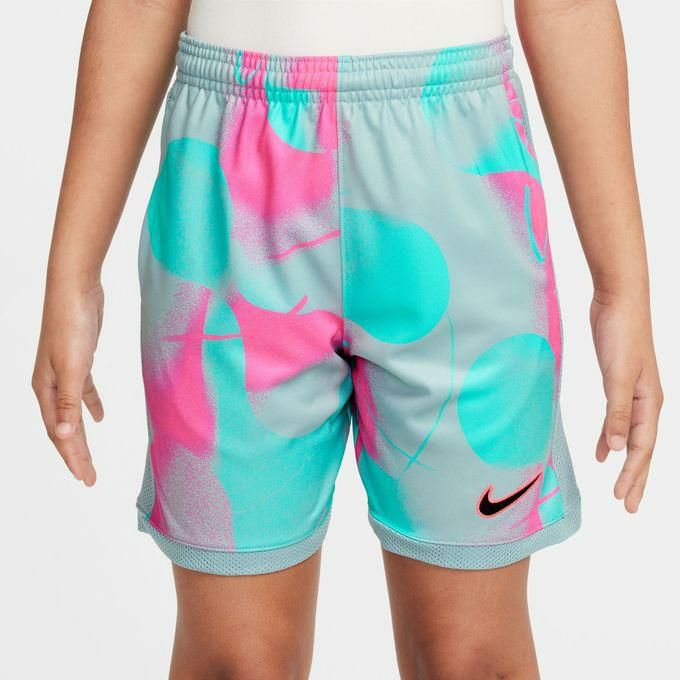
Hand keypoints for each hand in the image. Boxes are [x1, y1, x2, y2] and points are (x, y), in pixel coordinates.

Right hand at [32, 282, 104, 485]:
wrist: (76, 290)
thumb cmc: (72, 326)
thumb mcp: (73, 366)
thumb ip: (69, 401)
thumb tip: (64, 436)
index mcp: (46, 390)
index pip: (59, 433)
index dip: (72, 457)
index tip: (85, 479)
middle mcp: (51, 385)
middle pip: (64, 428)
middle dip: (76, 455)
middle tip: (89, 479)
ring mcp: (64, 373)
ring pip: (73, 413)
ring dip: (82, 435)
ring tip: (90, 457)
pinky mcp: (79, 362)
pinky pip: (84, 392)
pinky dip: (91, 406)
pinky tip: (100, 417)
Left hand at [590, 291, 662, 511]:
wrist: (617, 302)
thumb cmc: (621, 335)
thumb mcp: (617, 376)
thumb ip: (616, 413)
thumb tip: (616, 451)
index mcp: (649, 403)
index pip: (642, 449)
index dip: (632, 475)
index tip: (621, 499)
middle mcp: (645, 402)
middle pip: (642, 449)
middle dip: (635, 478)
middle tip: (627, 506)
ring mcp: (632, 394)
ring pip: (630, 437)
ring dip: (622, 461)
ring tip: (615, 486)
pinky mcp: (618, 384)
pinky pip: (616, 420)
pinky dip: (608, 437)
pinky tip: (600, 451)